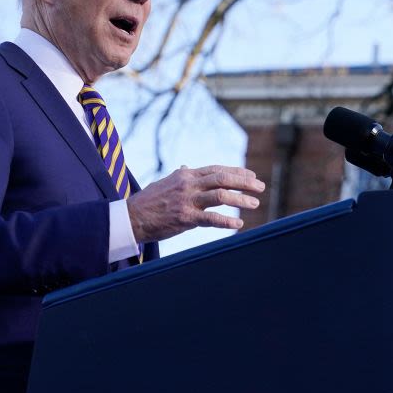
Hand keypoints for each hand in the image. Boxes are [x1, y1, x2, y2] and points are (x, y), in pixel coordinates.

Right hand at [126, 165, 265, 241]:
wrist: (131, 217)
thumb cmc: (149, 201)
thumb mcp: (165, 183)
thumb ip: (181, 177)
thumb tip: (187, 168)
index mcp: (186, 175)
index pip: (217, 169)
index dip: (237, 171)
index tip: (252, 175)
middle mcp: (188, 184)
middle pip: (223, 179)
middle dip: (244, 182)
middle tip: (260, 187)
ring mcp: (187, 201)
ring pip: (221, 196)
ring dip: (240, 200)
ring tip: (255, 204)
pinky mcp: (185, 218)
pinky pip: (210, 219)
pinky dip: (226, 221)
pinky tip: (238, 223)